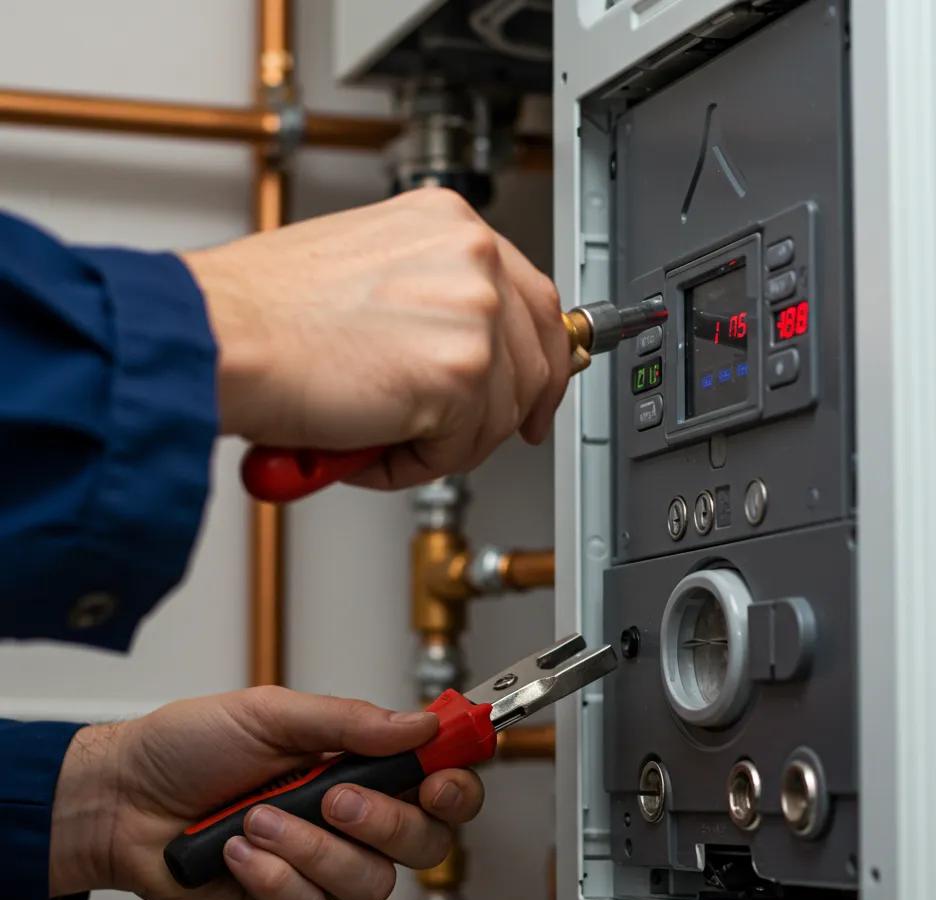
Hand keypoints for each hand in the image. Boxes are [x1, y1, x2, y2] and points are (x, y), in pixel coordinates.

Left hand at [49, 688, 483, 899]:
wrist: (123, 799)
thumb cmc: (191, 745)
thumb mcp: (271, 713)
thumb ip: (350, 722)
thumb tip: (420, 723)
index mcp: (359, 761)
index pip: (437, 777)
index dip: (456, 783)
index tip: (441, 779)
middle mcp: (352, 816)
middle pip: (424, 842)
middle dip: (385, 823)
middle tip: (335, 798)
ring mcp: (322, 862)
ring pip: (369, 881)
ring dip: (311, 849)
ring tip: (259, 818)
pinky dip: (271, 876)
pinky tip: (237, 852)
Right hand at [183, 187, 570, 488]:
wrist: (219, 336)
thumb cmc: (265, 314)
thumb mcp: (372, 273)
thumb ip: (434, 301)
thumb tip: (477, 351)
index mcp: (450, 225)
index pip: (535, 302)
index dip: (541, 360)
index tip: (538, 395)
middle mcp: (471, 258)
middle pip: (535, 363)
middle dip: (497, 415)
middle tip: (449, 438)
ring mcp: (474, 312)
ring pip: (501, 415)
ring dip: (442, 443)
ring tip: (375, 431)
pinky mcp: (461, 373)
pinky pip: (462, 450)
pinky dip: (412, 464)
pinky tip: (365, 440)